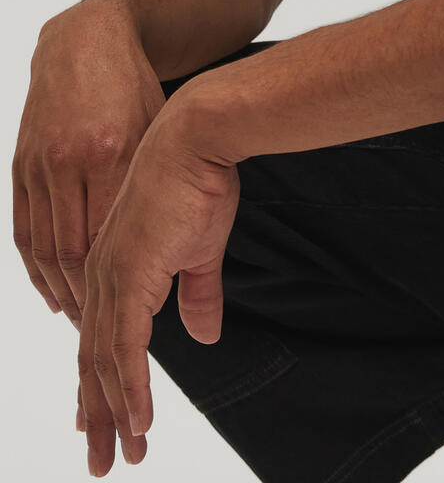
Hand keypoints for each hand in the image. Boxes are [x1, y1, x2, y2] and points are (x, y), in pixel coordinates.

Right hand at [13, 2, 168, 333]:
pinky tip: (53, 291)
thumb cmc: (135, 86)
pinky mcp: (21, 162)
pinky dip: (35, 266)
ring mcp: (40, 162)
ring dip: (61, 291)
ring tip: (84, 323)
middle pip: (72, 251)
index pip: (109, 236)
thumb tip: (177, 249)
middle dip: (88, 301)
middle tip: (108, 335)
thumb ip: (160, 185)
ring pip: (44, 245)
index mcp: (112, 151)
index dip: (120, 282)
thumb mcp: (159, 131)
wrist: (87, 40)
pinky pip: (23, 227)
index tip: (136, 318)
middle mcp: (70, 160)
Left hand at [77, 91, 239, 476]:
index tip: (98, 422)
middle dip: (97, 415)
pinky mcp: (129, 278)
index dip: (98, 385)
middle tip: (102, 460)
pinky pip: (125, 349)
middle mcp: (102, 277)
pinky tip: (137, 420)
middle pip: (92, 361)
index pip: (100, 339)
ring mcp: (111, 279)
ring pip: (104, 364)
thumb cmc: (201, 180)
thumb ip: (198, 294)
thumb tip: (205, 334)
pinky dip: (129, 390)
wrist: (198, 139)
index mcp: (115, 267)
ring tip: (122, 455)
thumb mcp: (202, 250)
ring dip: (113, 414)